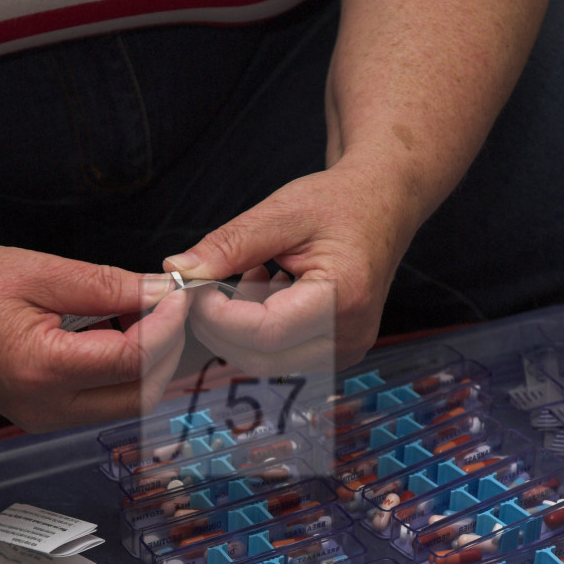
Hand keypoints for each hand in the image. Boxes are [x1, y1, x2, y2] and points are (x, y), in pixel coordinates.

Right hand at [0, 239, 189, 429]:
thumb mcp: (42, 272)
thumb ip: (108, 286)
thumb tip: (161, 292)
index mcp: (42, 370)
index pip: (132, 360)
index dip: (166, 327)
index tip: (179, 295)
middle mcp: (45, 408)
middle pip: (138, 394)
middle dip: (164, 351)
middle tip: (168, 307)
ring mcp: (43, 418)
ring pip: (123, 402)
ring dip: (145, 362)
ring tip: (142, 314)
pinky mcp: (43, 415)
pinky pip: (101, 400)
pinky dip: (121, 370)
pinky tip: (117, 332)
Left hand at [164, 160, 414, 374]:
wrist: (384, 206)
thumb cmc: (340, 203)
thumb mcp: (281, 212)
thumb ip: (229, 245)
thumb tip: (179, 269)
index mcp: (344, 297)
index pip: (266, 332)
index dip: (219, 317)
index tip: (194, 288)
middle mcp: (350, 335)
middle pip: (261, 358)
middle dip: (220, 328)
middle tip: (202, 287)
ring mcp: (346, 349)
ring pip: (266, 361)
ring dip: (238, 328)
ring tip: (249, 275)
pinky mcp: (337, 351)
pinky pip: (281, 354)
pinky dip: (257, 329)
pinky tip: (267, 287)